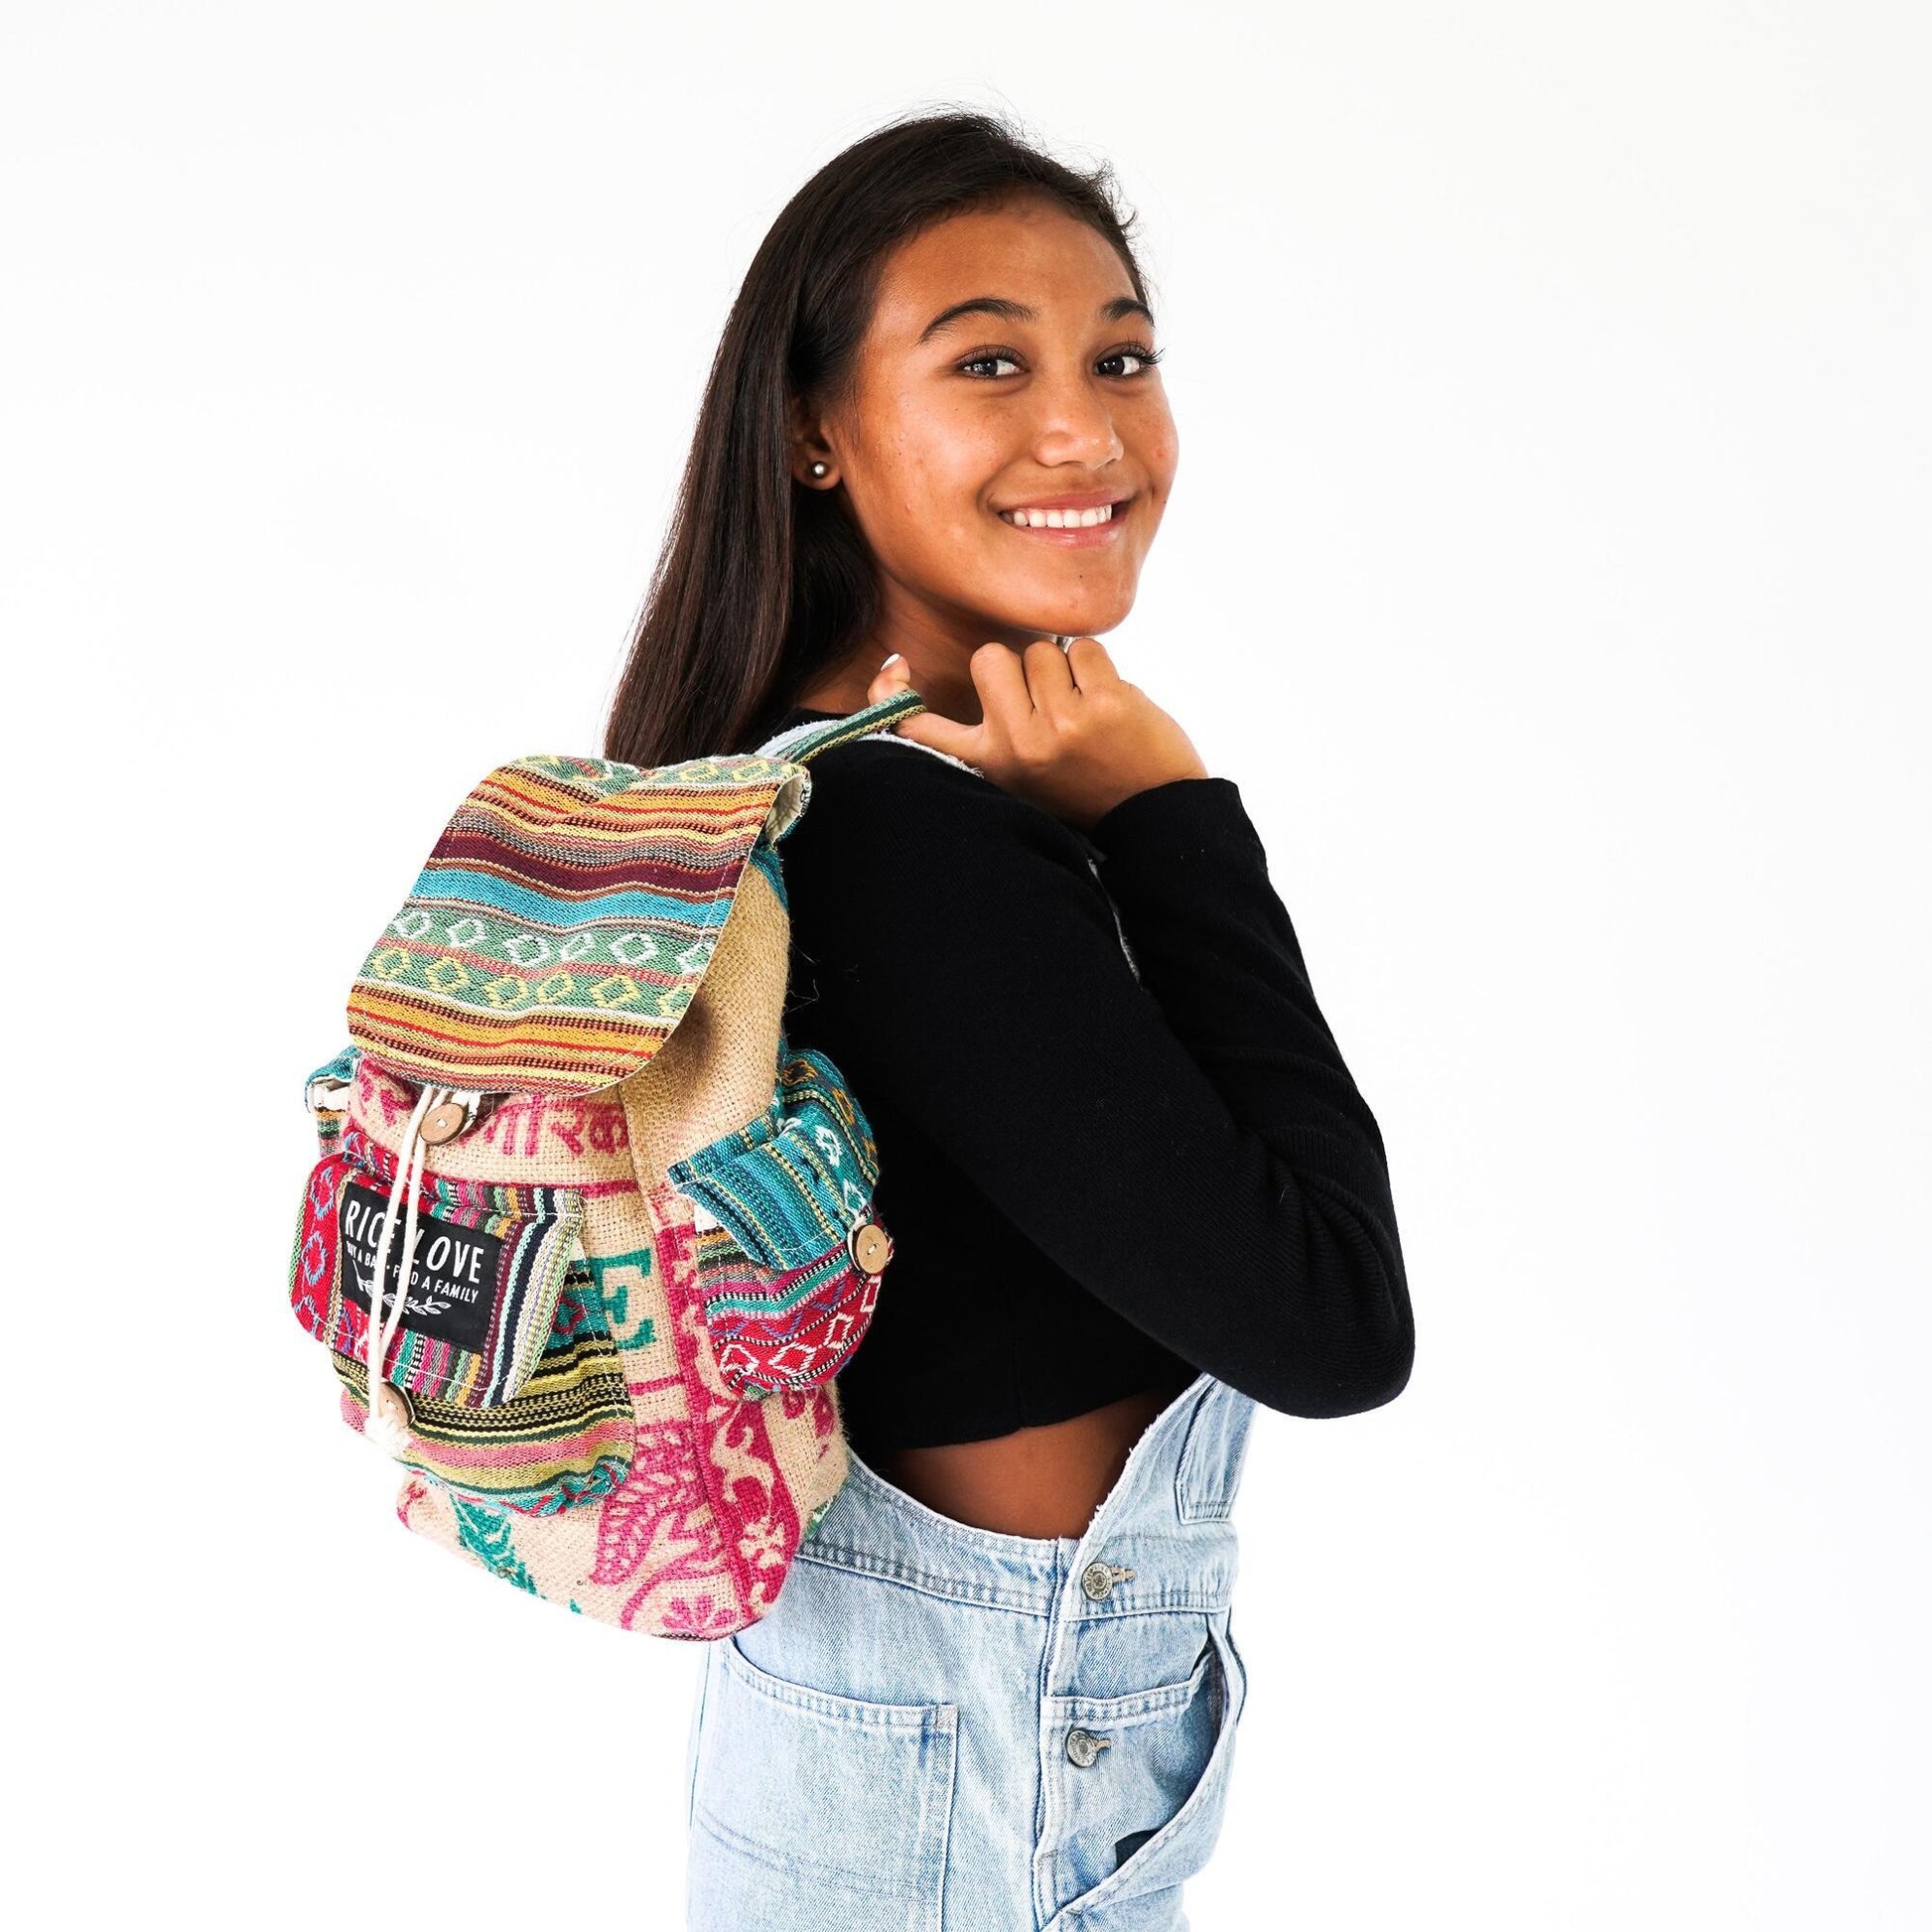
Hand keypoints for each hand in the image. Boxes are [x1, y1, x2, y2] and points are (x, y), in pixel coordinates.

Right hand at [866, 638, 1208, 834]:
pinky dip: (1099, 666)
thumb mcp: (1019, 776)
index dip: (892, 691)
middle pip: (989, 658)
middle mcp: (1016, 743)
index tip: (896, 667)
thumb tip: (955, 663)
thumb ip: (987, 733)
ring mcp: (1061, 723)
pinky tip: (1109, 704)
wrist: (1154, 816)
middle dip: (1019, 666)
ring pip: (1040, 649)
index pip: (920, 725)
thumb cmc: (1082, 788)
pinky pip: (1084, 647)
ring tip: (1084, 711)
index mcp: (988, 763)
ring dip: (1065, 668)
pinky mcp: (1104, 705)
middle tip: (1048, 704)